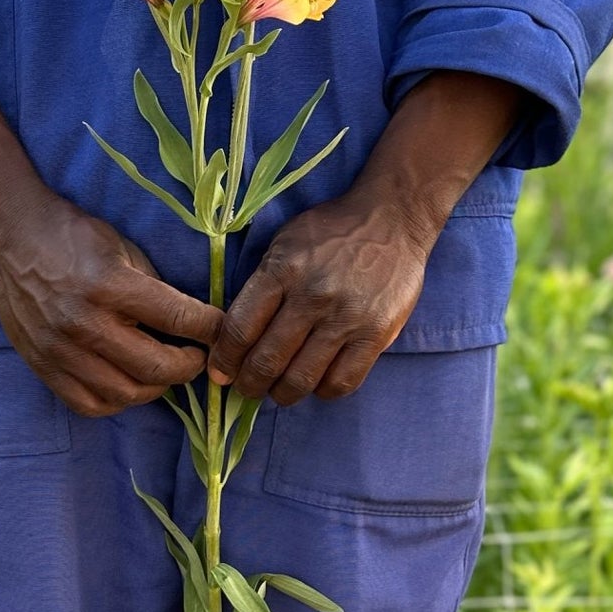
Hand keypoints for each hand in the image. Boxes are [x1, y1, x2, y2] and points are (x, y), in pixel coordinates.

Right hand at [0, 185, 220, 417]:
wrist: (9, 236)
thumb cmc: (71, 236)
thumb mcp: (122, 247)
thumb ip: (155, 288)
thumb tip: (191, 322)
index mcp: (109, 285)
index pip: (176, 318)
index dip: (209, 329)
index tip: (221, 331)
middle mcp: (85, 324)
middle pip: (156, 369)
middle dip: (188, 367)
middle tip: (196, 357)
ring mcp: (61, 351)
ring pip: (126, 394)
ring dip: (155, 387)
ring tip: (162, 370)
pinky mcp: (44, 367)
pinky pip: (91, 404)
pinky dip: (118, 400)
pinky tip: (127, 382)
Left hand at [206, 71, 521, 404]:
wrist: (392, 218)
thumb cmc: (331, 232)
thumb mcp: (285, 242)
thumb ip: (261, 285)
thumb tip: (233, 335)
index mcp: (283, 271)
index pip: (240, 329)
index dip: (225, 360)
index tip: (220, 373)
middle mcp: (313, 297)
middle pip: (267, 360)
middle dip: (249, 384)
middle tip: (247, 388)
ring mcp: (346, 318)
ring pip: (301, 378)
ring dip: (282, 393)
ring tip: (279, 391)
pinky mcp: (376, 334)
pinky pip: (342, 382)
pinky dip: (322, 391)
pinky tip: (317, 383)